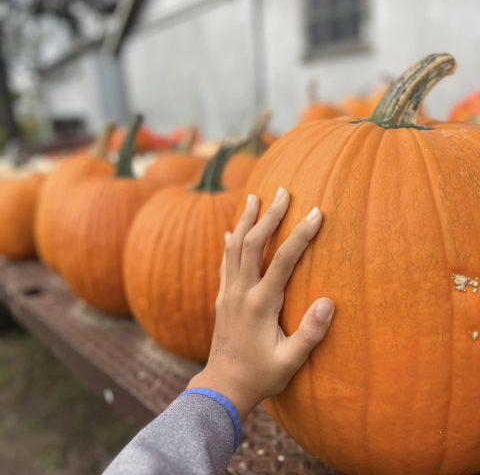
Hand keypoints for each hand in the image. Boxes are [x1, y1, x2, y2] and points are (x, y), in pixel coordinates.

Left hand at [188, 187, 334, 418]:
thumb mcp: (290, 361)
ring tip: (254, 197)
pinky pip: (224, 263)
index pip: (283, 260)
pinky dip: (228, 243)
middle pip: (253, 243)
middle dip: (270, 215)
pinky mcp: (220, 297)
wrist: (223, 385)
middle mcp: (240, 292)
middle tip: (282, 191)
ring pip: (234, 248)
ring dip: (246, 221)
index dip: (301, 234)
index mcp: (260, 304)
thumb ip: (311, 333)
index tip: (317, 213)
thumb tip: (328, 302)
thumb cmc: (260, 375)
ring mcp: (227, 293)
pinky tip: (230, 232)